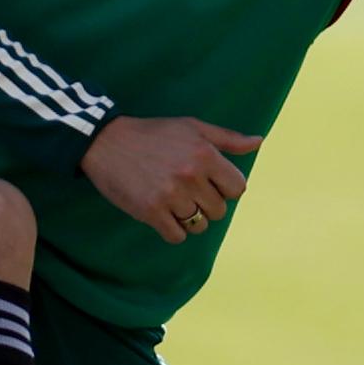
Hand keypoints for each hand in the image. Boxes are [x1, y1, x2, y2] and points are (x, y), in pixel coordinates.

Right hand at [80, 116, 263, 243]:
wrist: (105, 142)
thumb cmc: (152, 133)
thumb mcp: (192, 127)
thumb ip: (227, 139)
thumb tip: (258, 142)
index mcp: (205, 154)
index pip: (237, 188)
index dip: (225, 188)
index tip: (209, 183)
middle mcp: (190, 176)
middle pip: (219, 210)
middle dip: (207, 204)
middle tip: (188, 192)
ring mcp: (170, 196)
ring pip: (199, 225)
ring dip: (190, 218)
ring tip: (174, 201)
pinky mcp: (150, 212)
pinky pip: (176, 236)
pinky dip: (172, 230)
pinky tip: (163, 214)